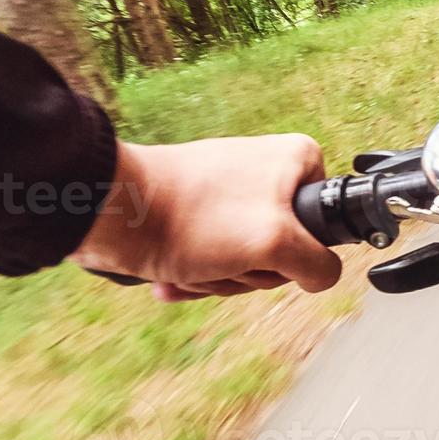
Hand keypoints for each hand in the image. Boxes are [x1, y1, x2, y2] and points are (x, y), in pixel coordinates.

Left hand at [73, 135, 342, 301]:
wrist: (111, 212)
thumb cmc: (194, 217)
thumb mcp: (277, 244)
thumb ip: (318, 265)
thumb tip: (321, 277)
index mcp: (297, 161)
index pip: (326, 225)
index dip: (296, 253)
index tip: (265, 252)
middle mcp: (267, 171)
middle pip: (284, 250)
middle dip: (250, 271)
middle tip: (225, 261)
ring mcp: (230, 194)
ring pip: (247, 261)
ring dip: (219, 278)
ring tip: (194, 265)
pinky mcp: (198, 213)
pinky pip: (214, 258)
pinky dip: (196, 275)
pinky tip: (173, 276)